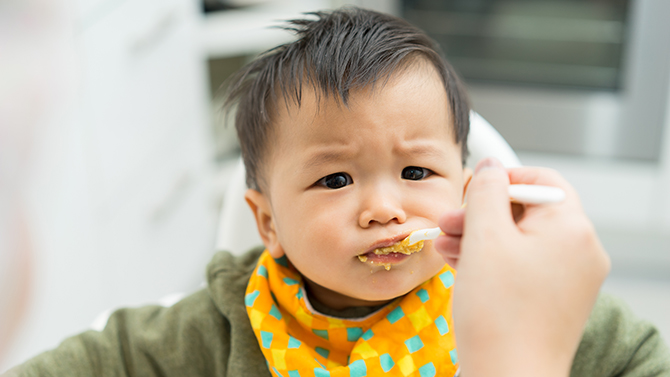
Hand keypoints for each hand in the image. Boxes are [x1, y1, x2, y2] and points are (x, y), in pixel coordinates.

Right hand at [436, 158, 609, 376]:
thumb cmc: (499, 316)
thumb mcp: (484, 238)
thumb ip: (485, 193)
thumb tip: (490, 166)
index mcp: (572, 229)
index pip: (541, 181)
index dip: (502, 179)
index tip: (471, 189)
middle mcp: (580, 251)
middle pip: (527, 211)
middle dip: (482, 213)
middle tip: (448, 222)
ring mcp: (569, 278)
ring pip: (520, 240)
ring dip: (480, 237)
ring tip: (445, 246)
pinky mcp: (554, 299)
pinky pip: (522, 265)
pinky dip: (492, 260)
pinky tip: (459, 263)